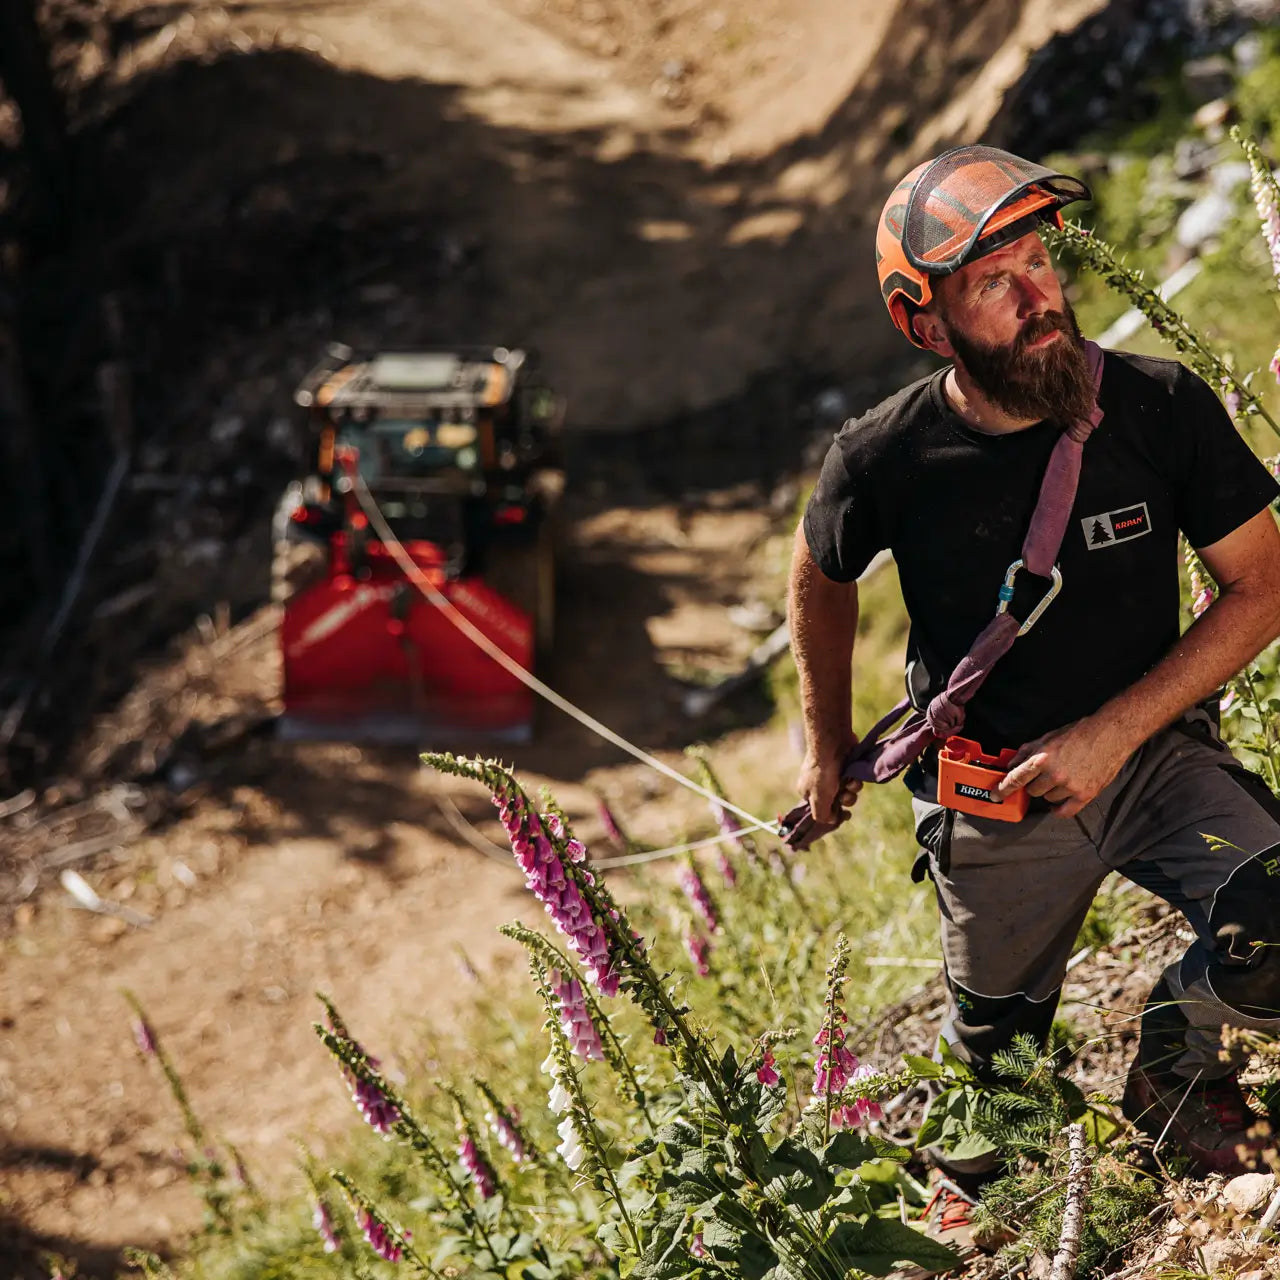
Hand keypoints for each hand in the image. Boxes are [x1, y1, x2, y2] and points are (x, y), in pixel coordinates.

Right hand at [795, 738, 861, 825]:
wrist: (833, 744)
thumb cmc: (822, 773)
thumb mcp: (818, 801)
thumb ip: (822, 816)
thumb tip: (832, 820)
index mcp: (808, 793)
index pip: (821, 810)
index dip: (833, 814)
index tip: (843, 816)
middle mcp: (819, 784)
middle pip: (837, 803)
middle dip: (845, 801)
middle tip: (843, 796)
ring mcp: (833, 776)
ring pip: (848, 792)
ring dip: (851, 791)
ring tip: (848, 783)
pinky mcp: (845, 768)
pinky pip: (854, 781)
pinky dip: (855, 780)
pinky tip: (852, 776)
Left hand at [994, 715, 1132, 818]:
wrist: (1111, 735)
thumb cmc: (1080, 733)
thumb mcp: (1048, 737)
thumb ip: (1027, 752)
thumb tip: (1011, 764)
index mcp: (1042, 758)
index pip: (1016, 778)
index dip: (1003, 789)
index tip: (996, 796)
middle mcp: (1055, 774)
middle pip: (1032, 791)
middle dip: (1034, 784)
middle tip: (1043, 776)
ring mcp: (1070, 786)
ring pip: (1048, 799)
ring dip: (1050, 792)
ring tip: (1060, 779)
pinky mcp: (1086, 794)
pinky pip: (1065, 811)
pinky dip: (1059, 809)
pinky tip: (1057, 804)